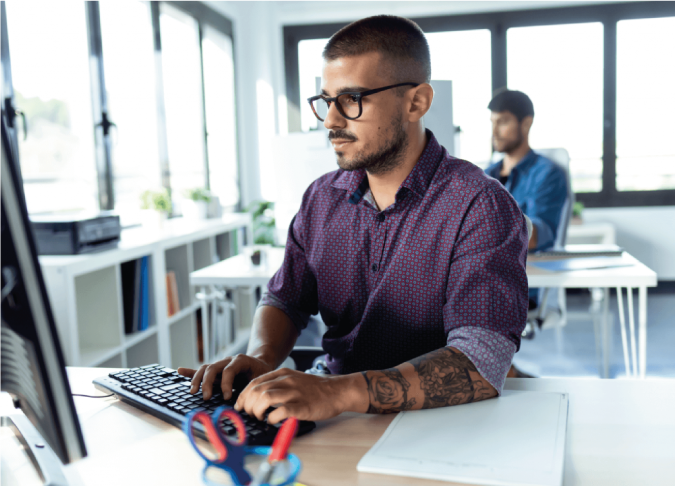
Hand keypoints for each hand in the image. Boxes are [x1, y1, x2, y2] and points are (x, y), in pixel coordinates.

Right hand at [177, 354, 273, 399]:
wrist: (261, 363)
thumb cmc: (261, 374)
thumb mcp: (261, 380)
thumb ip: (252, 389)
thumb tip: (245, 404)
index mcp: (240, 361)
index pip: (228, 371)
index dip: (226, 384)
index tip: (227, 398)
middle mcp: (227, 360)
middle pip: (212, 368)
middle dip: (208, 383)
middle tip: (207, 398)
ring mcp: (220, 365)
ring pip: (205, 369)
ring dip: (197, 380)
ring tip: (193, 392)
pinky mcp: (215, 370)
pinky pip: (201, 370)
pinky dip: (190, 372)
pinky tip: (180, 371)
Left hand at [234, 368, 359, 423]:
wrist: (338, 391)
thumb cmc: (316, 389)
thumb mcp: (294, 379)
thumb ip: (278, 384)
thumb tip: (258, 397)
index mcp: (283, 373)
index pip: (255, 382)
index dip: (243, 395)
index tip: (239, 405)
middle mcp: (287, 381)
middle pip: (257, 390)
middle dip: (247, 404)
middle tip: (248, 414)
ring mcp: (294, 393)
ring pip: (265, 398)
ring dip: (256, 410)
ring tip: (259, 418)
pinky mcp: (302, 406)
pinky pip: (281, 411)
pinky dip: (272, 418)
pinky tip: (272, 421)